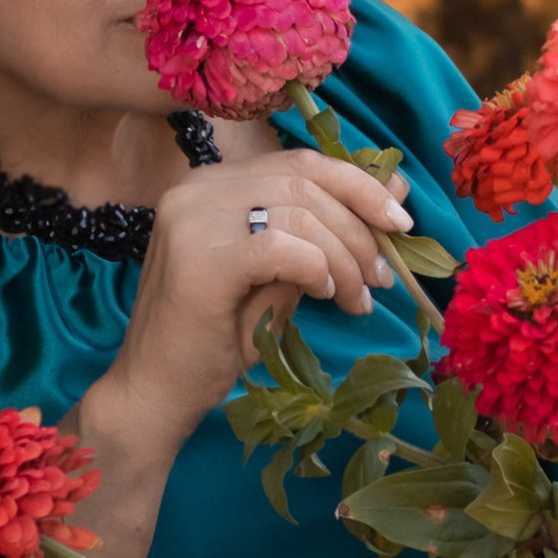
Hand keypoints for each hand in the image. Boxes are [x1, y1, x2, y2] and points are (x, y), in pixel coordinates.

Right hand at [97, 147, 413, 452]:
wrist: (157, 393)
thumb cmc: (218, 338)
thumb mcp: (284, 275)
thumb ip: (327, 231)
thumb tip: (397, 191)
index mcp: (213, 184)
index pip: (300, 163)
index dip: (360, 186)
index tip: (400, 225)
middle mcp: (197, 188)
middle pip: (306, 182)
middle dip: (359, 229)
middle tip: (381, 278)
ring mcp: (192, 218)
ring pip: (300, 214)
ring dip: (344, 258)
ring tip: (356, 300)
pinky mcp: (199, 259)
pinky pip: (282, 247)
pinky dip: (315, 269)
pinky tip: (322, 296)